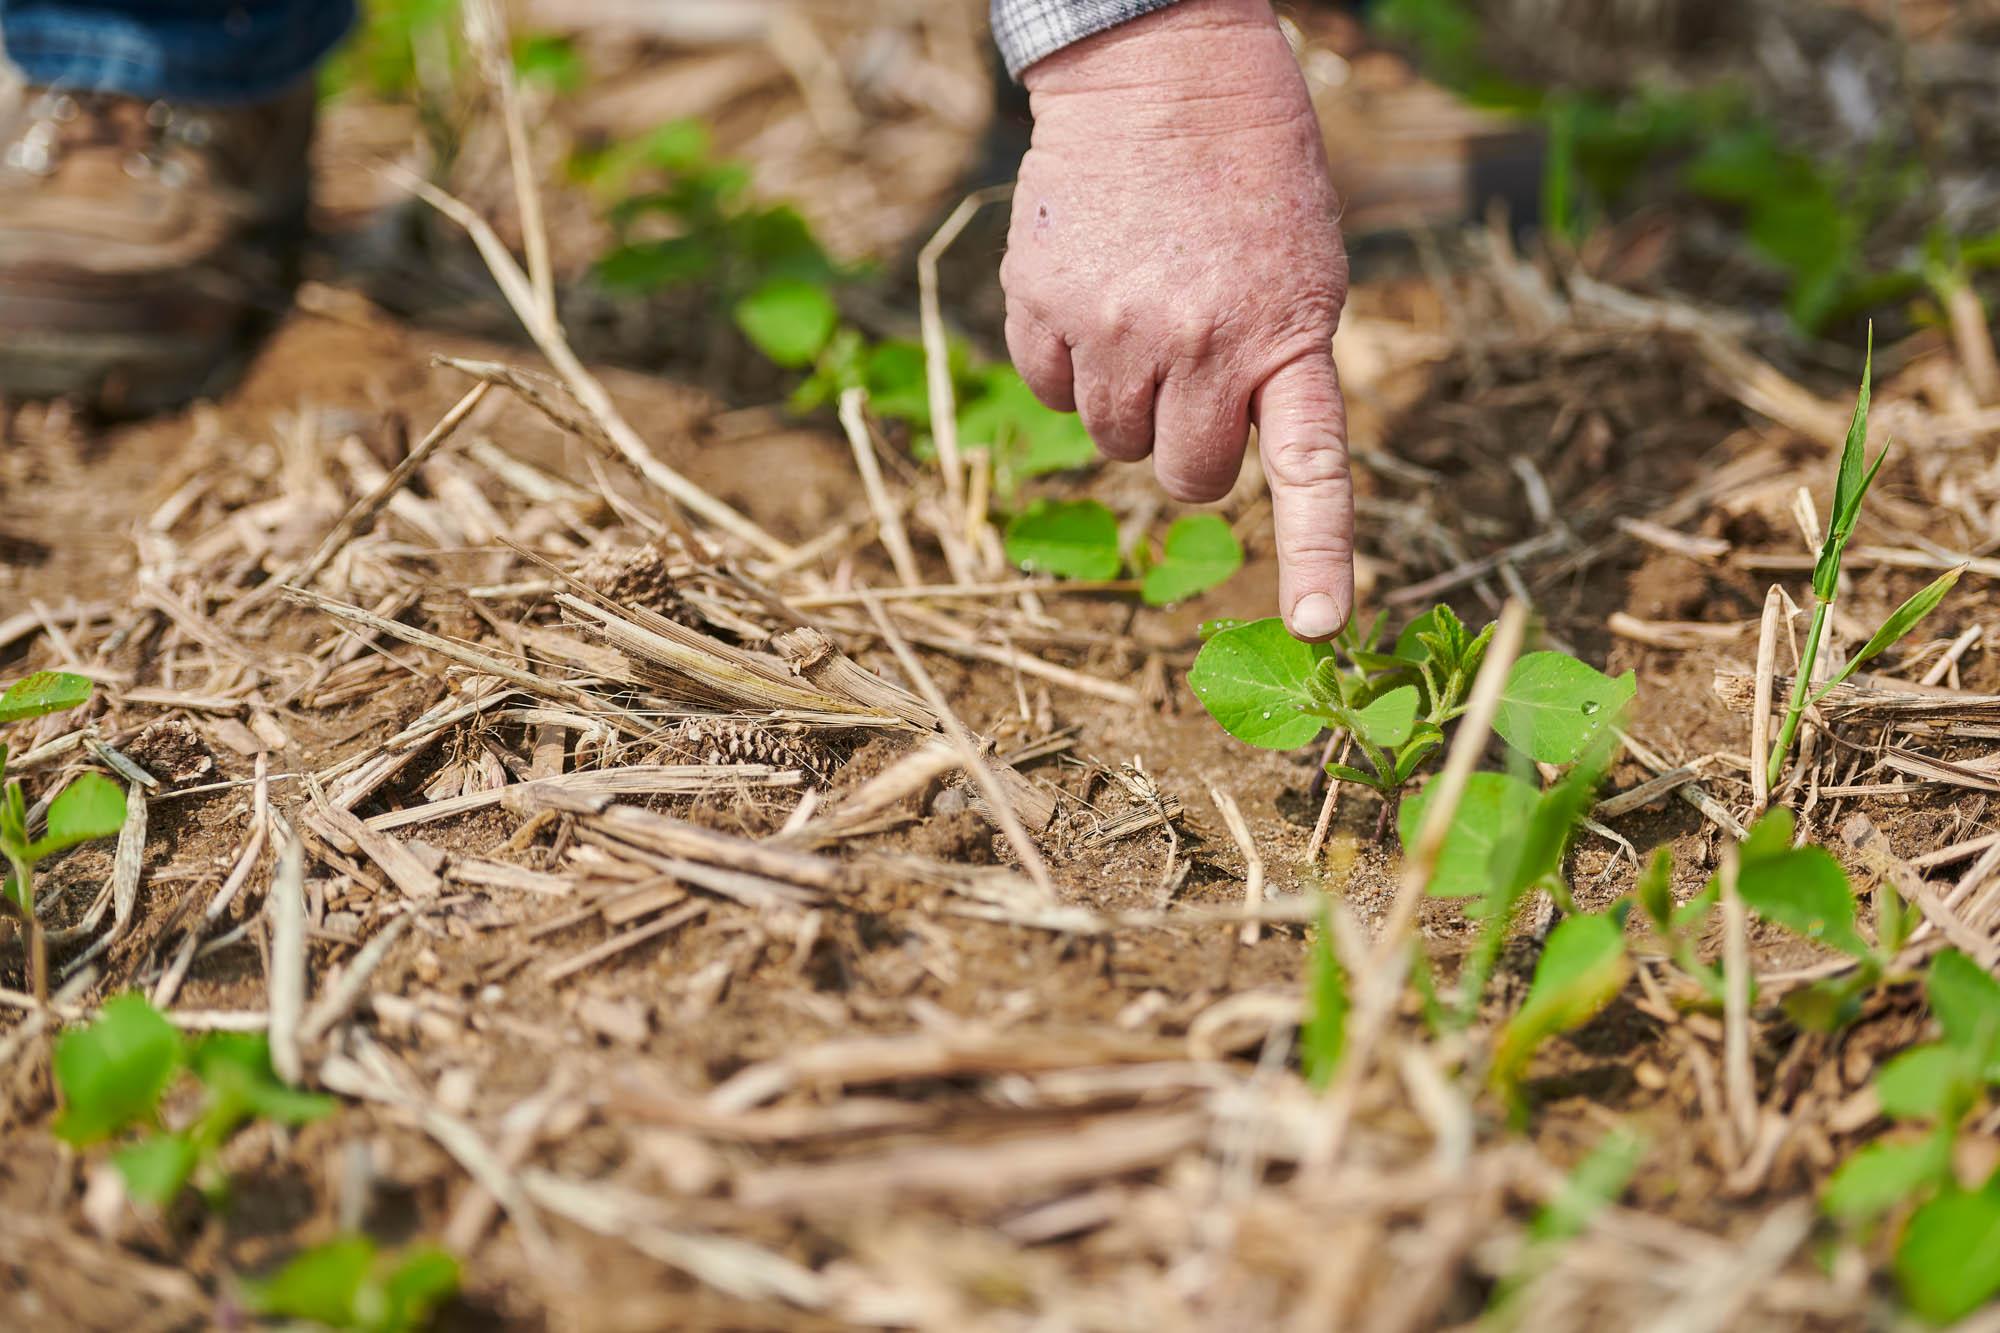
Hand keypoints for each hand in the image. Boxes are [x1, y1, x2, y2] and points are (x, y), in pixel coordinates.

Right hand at [1002, 0, 1352, 638]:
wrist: (1163, 69)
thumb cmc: (1249, 174)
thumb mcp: (1304, 265)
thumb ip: (1276, 362)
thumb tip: (1219, 449)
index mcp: (1287, 333)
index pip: (1310, 466)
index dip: (1319, 555)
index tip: (1320, 628)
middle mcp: (1198, 341)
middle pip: (1180, 474)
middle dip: (1186, 447)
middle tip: (1196, 380)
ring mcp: (1113, 326)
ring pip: (1106, 439)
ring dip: (1124, 399)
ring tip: (1143, 312)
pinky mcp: (1041, 302)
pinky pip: (1047, 386)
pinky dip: (1066, 358)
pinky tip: (1092, 292)